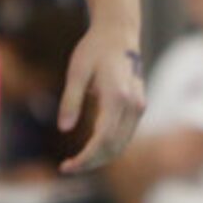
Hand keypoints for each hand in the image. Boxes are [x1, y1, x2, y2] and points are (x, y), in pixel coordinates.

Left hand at [57, 28, 146, 173]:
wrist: (119, 34)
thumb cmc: (94, 50)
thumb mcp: (76, 72)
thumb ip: (70, 100)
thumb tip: (64, 129)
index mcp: (117, 96)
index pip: (103, 139)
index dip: (86, 158)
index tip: (66, 167)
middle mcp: (133, 104)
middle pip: (114, 147)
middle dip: (91, 163)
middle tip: (66, 168)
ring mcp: (139, 106)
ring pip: (122, 144)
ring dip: (101, 158)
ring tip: (77, 162)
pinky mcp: (138, 107)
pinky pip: (125, 135)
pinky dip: (109, 148)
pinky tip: (91, 150)